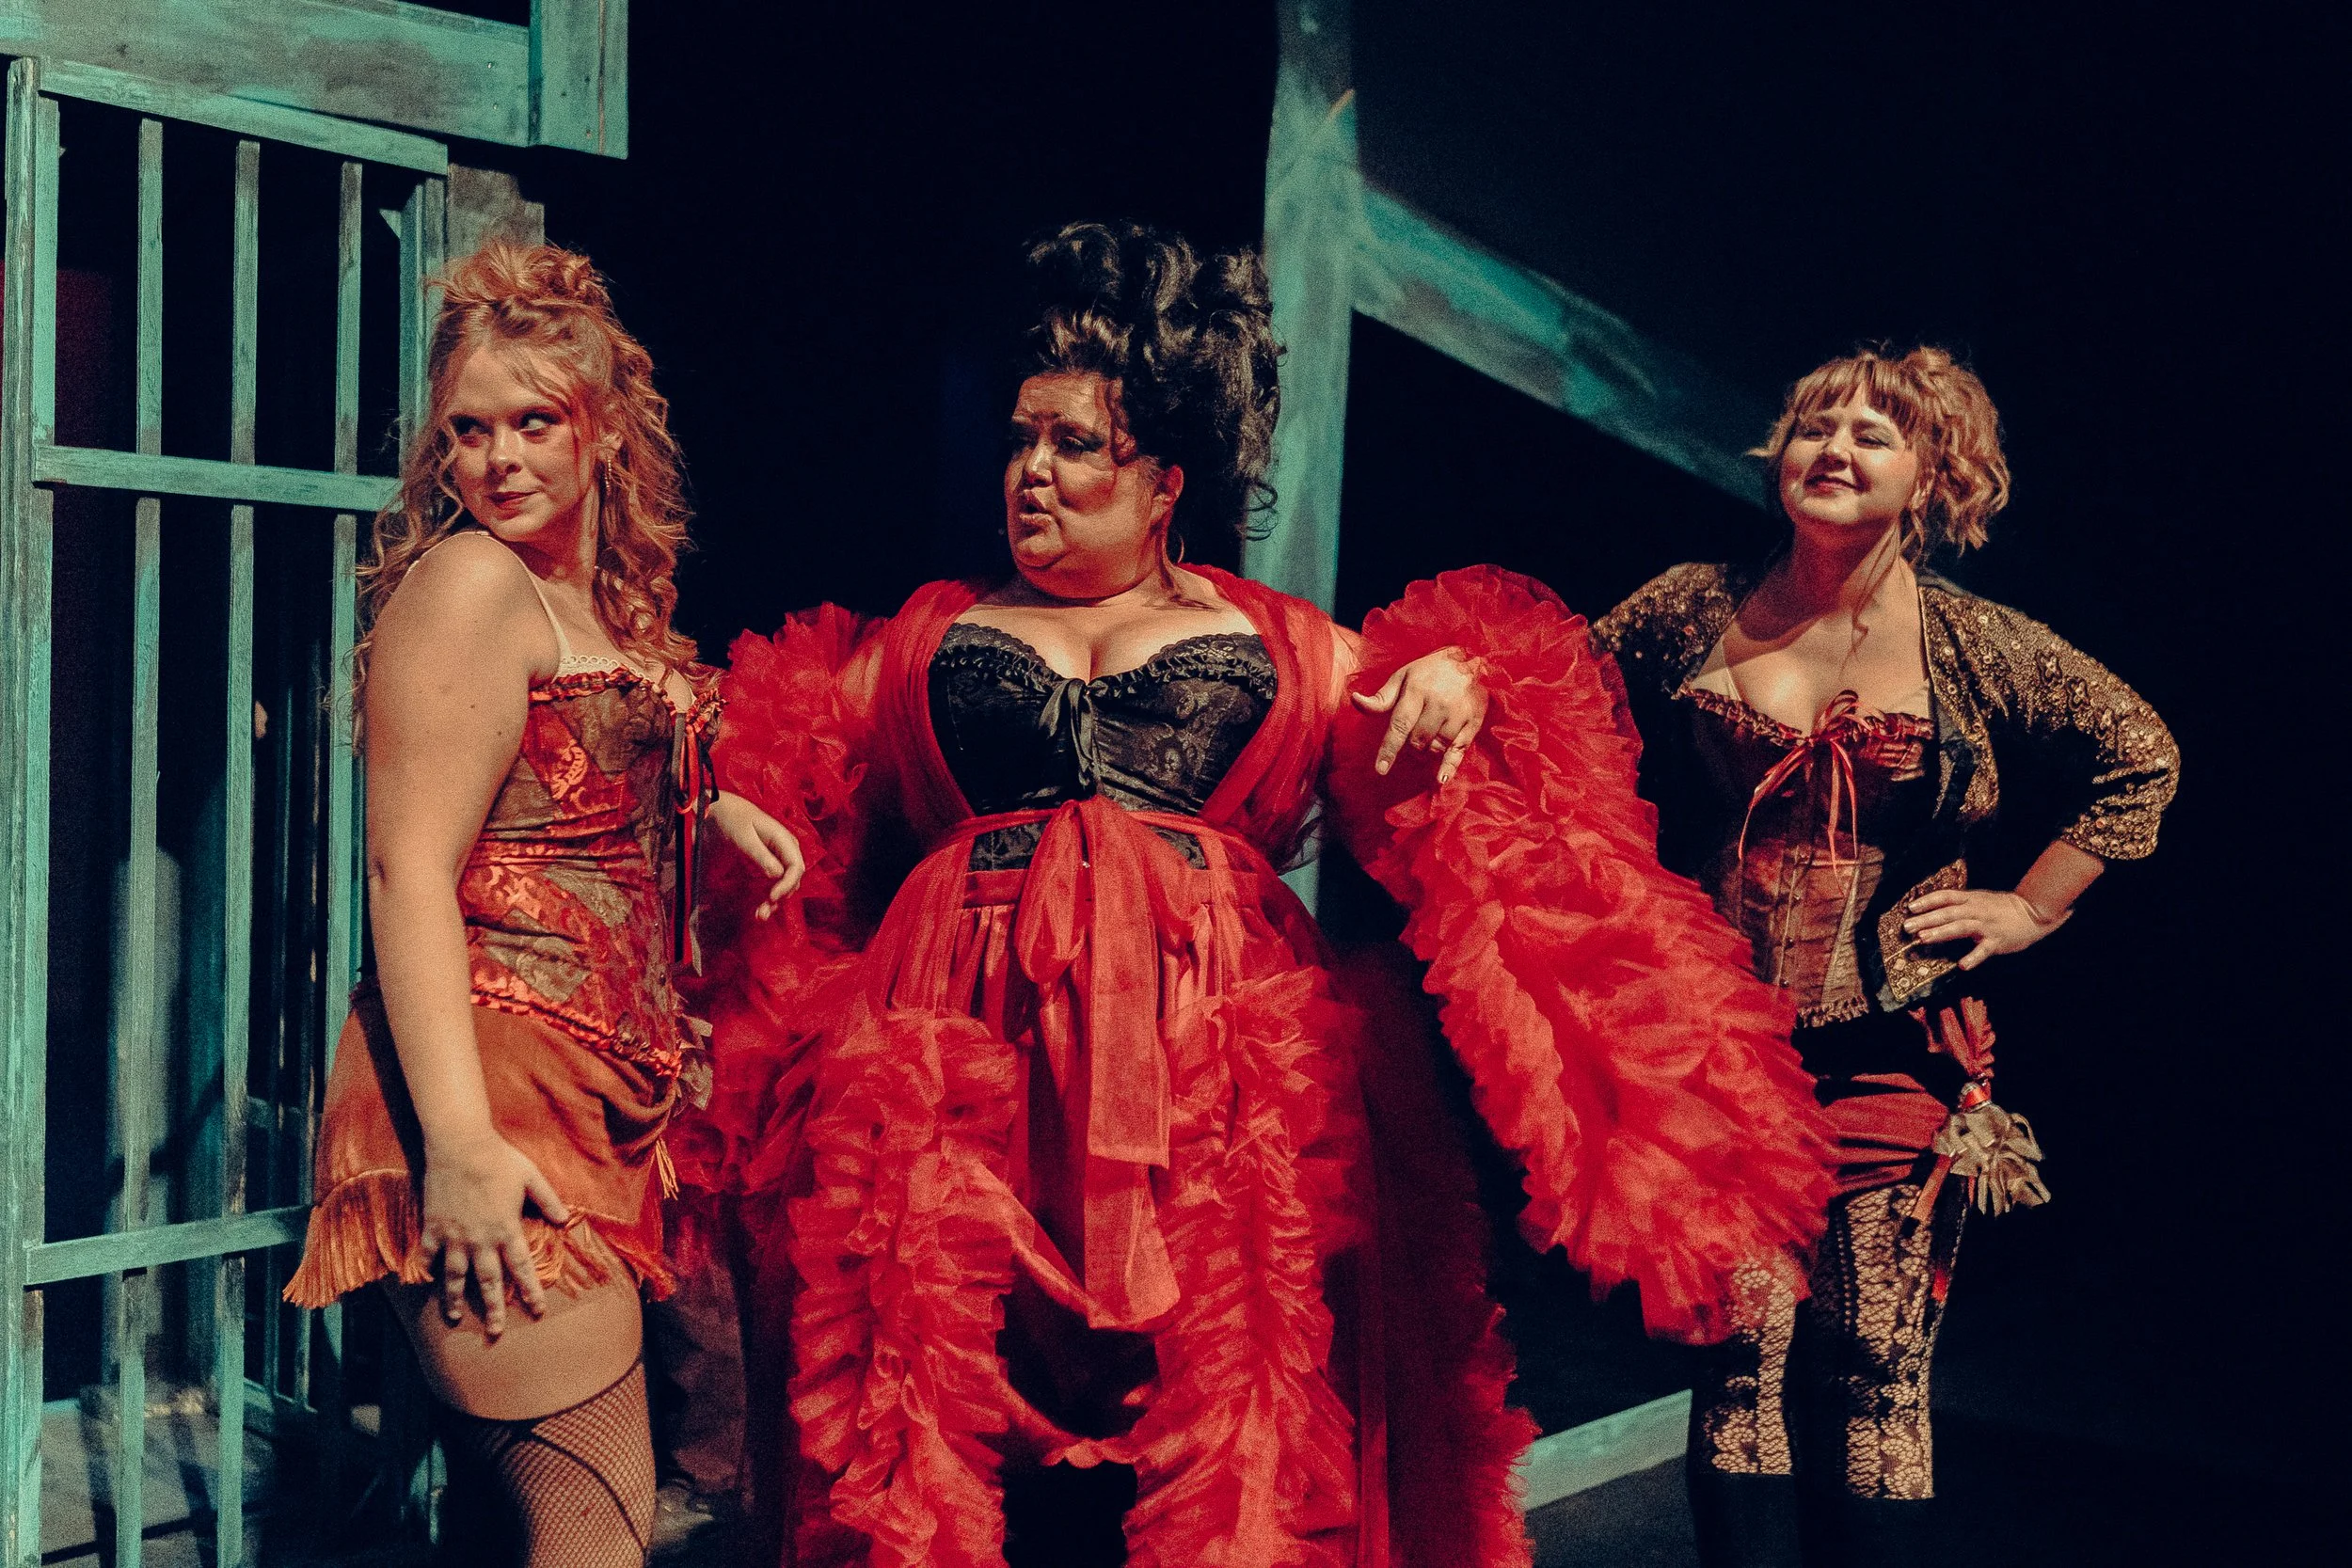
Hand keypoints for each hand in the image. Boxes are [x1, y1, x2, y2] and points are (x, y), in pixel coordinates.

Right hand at [418, 1129, 570, 1338]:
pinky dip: (428, 1270)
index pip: (522, 1268)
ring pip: (454, 1276)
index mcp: (507, 1228)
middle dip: (493, 1309)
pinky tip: (428, 1283)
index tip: (537, 1311)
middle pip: (488, 1281)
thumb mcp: (532, 1177)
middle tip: (496, 1332)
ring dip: (454, 1300)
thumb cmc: (499, 1158)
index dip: (530, 1291)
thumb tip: (566, 1220)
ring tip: (454, 1319)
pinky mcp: (433, 1227)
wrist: (460, 1145)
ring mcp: (454, 1236)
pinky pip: (429, 1255)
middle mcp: (481, 1239)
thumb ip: (548, 1200)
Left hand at [706, 790, 805, 918]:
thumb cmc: (733, 820)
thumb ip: (760, 855)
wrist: (723, 811)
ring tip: (760, 916)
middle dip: (780, 898)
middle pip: (792, 879)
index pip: (796, 867)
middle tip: (763, 913)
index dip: (787, 885)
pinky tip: (759, 909)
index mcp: (784, 839)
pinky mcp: (770, 865)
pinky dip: (769, 898)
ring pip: (785, 885)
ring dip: (775, 902)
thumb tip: (777, 874)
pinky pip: (775, 884)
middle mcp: (787, 850)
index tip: (772, 898)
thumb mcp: (744, 837)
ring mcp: (780, 858)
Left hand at [1352, 646, 1490, 784]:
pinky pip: (1458, 751)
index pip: (1400, 725)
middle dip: (1410, 745)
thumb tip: (1355, 700)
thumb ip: (1382, 697)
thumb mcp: (1404, 677)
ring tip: (1427, 738)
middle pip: (1417, 741)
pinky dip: (1448, 767)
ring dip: (1426, 751)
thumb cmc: (1430, 671)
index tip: (1380, 769)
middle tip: (1413, 733)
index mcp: (1418, 690)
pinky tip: (1440, 779)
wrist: (1473, 659)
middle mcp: (1439, 703)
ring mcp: (1458, 714)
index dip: (1389, 749)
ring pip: (1435, 748)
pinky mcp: (1473, 723)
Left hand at [1901, 887, 2069, 971]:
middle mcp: (1976, 910)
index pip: (1946, 896)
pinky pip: (1983, 950)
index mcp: (1970, 899)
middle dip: (1926, 919)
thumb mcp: (1979, 900)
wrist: (2033, 912)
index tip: (1910, 907)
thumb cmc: (2000, 908)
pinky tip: (1962, 965)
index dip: (1927, 901)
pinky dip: (1973, 957)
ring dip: (1941, 932)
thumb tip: (1931, 910)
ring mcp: (1986, 926)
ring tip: (1923, 939)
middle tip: (1907, 926)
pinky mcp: (1997, 941)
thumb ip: (1958, 905)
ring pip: (1961, 927)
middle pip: (1948, 913)